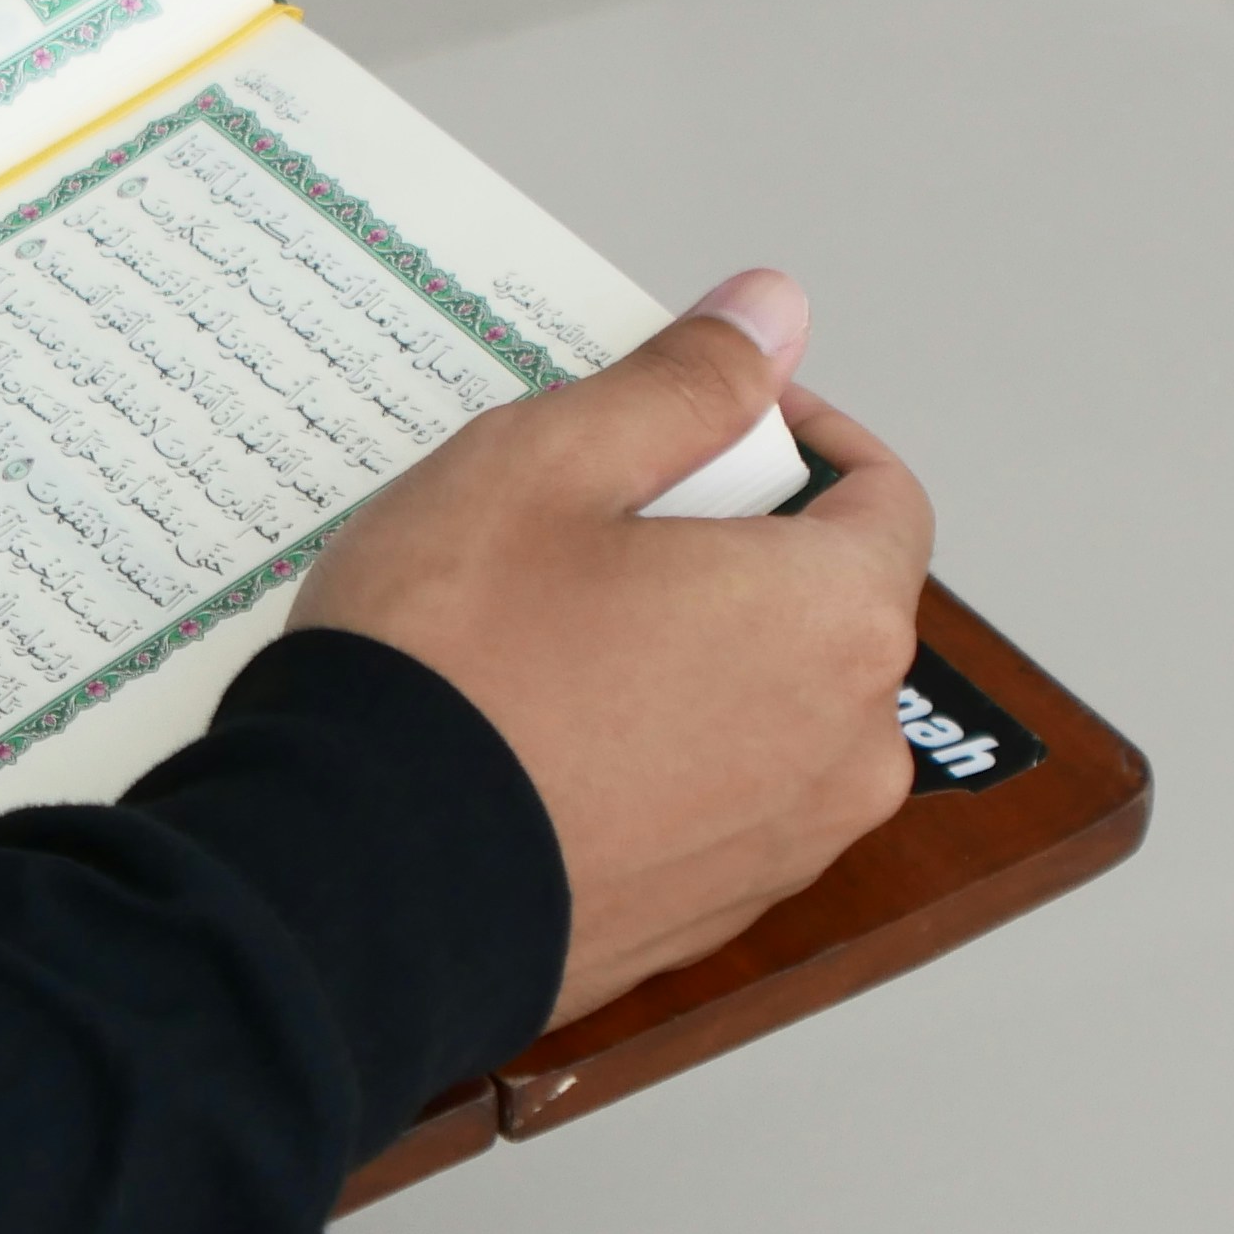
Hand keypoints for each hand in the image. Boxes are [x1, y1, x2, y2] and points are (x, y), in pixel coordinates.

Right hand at [289, 269, 932, 1026]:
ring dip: (700, 657)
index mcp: (836, 621)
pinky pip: (712, 804)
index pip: (882, 498)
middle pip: (825, 607)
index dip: (799, 437)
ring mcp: (779, 851)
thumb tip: (771, 314)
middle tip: (599, 526)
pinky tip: (546, 733)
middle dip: (737, 550)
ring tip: (558, 637)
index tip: (705, 425)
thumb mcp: (547, 463)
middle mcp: (845, 750)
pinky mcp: (705, 919)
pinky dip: (660, 756)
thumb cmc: (451, 670)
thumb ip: (683, 383)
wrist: (351, 886)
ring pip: (772, 710)